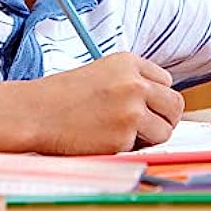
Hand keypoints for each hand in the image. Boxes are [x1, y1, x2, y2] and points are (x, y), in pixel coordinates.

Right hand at [26, 52, 183, 154]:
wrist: (36, 112)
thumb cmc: (62, 95)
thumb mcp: (100, 73)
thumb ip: (130, 81)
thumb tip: (159, 103)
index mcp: (128, 61)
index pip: (166, 80)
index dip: (155, 96)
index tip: (144, 104)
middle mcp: (134, 83)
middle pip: (175, 103)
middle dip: (164, 117)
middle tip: (146, 125)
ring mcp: (131, 110)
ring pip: (166, 129)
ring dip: (150, 136)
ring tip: (122, 132)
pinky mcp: (124, 136)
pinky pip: (143, 148)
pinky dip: (128, 148)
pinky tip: (105, 139)